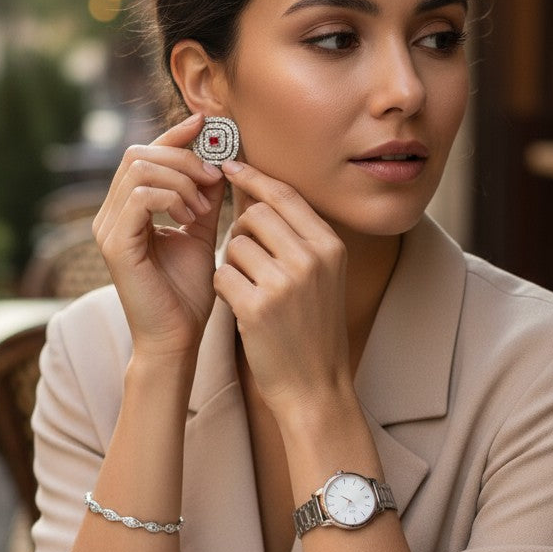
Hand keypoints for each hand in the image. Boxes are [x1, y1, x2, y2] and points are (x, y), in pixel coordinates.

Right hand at [93, 114, 226, 358]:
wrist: (178, 337)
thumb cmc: (188, 293)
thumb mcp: (200, 232)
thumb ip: (203, 197)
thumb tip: (218, 158)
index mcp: (127, 210)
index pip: (145, 155)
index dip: (174, 135)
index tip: (208, 124)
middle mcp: (110, 215)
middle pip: (140, 153)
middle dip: (184, 158)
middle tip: (215, 179)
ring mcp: (107, 228)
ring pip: (139, 169)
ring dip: (181, 179)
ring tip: (204, 207)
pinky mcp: (114, 244)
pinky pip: (140, 196)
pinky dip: (172, 197)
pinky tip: (191, 217)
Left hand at [213, 160, 351, 411]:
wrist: (315, 386)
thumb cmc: (312, 329)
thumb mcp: (321, 276)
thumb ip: (296, 236)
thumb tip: (256, 192)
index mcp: (330, 246)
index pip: (284, 195)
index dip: (254, 177)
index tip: (230, 164)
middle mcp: (311, 259)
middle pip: (255, 214)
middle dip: (241, 230)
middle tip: (248, 259)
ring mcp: (285, 283)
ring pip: (234, 244)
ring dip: (233, 265)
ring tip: (252, 291)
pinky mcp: (257, 307)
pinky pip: (222, 275)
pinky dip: (225, 289)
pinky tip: (242, 308)